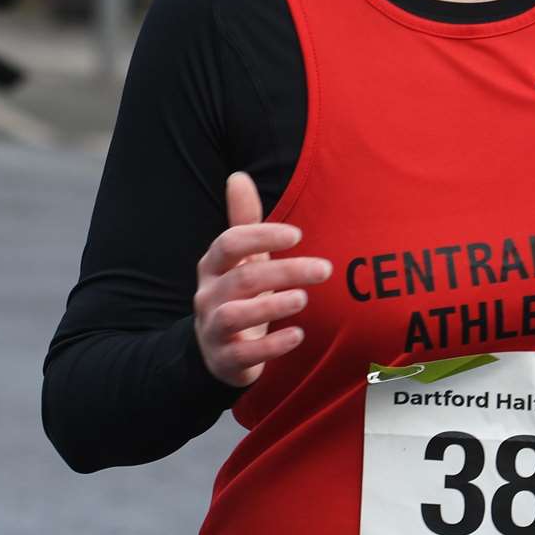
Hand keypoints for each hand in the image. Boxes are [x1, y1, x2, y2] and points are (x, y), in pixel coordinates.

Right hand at [193, 171, 331, 386]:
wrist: (217, 348)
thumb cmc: (238, 292)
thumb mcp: (240, 257)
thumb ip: (243, 219)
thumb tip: (238, 176)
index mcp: (213, 265)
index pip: (229, 243)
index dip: (261, 236)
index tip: (298, 235)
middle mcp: (209, 295)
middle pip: (242, 278)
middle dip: (285, 271)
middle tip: (325, 269)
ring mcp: (213, 328)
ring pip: (235, 315)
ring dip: (271, 306)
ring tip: (304, 298)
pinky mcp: (225, 359)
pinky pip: (243, 354)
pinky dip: (271, 346)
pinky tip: (298, 335)